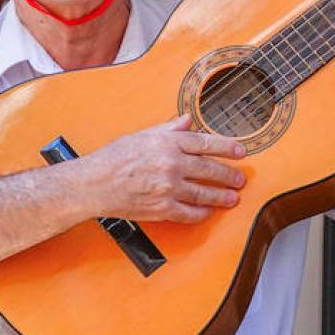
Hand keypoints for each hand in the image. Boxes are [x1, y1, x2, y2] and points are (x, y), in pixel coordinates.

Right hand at [83, 115, 246, 223]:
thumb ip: (168, 129)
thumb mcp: (142, 135)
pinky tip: (207, 212)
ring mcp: (168, 188)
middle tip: (239, 179)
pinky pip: (189, 213)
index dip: (227, 147)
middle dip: (229, 175)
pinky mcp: (162, 208)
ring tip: (231, 198)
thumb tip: (186, 120)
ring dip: (221, 196)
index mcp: (168, 143)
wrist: (94, 183)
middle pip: (210, 169)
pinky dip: (201, 213)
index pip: (206, 143)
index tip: (240, 152)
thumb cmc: (113, 159)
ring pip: (204, 193)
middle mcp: (171, 164)